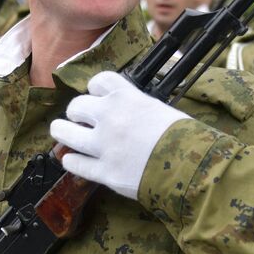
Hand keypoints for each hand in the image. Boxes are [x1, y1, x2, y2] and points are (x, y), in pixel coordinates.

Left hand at [48, 71, 190, 199]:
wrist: (192, 166)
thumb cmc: (184, 136)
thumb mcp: (160, 109)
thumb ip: (138, 106)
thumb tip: (128, 111)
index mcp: (126, 97)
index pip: (99, 82)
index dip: (94, 89)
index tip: (95, 95)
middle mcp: (109, 117)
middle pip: (76, 106)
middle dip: (76, 111)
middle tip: (79, 117)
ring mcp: (104, 146)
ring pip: (66, 133)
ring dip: (61, 131)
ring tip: (60, 131)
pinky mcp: (104, 172)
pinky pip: (76, 164)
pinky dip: (71, 160)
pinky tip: (70, 159)